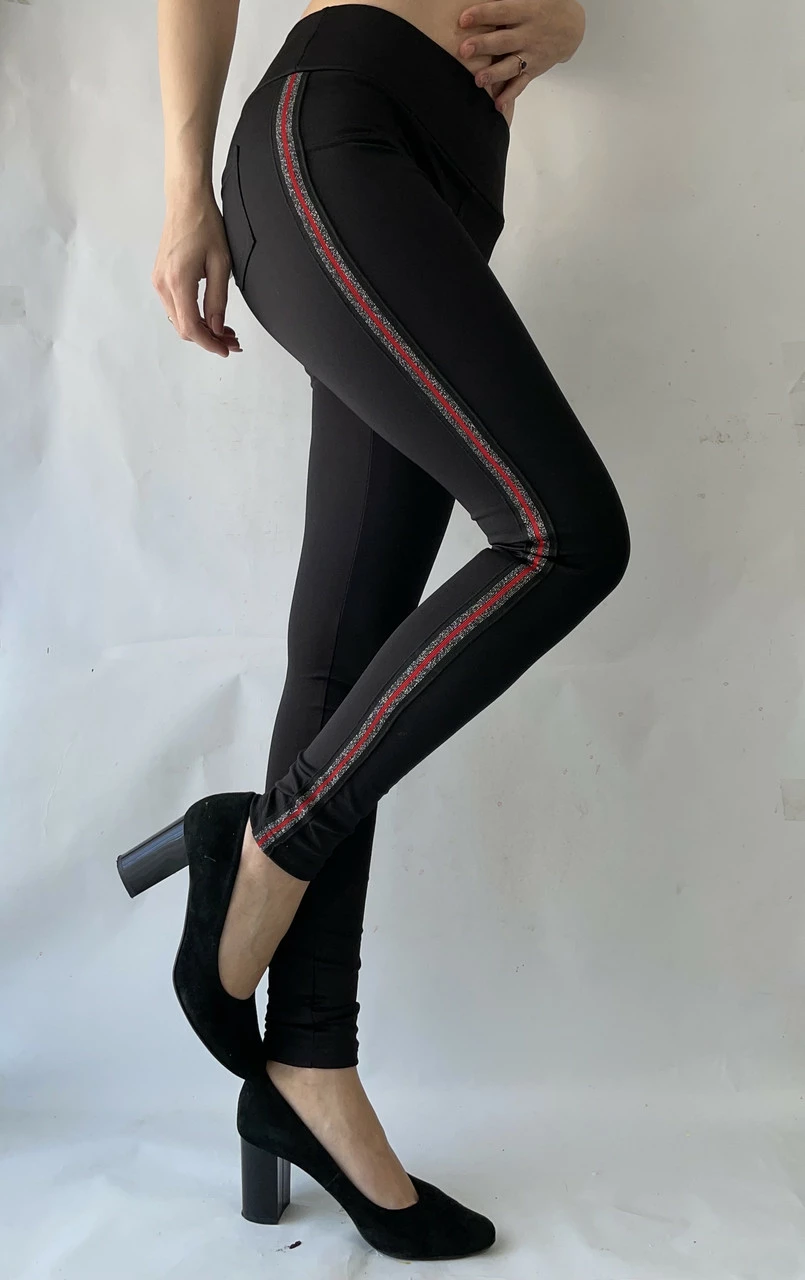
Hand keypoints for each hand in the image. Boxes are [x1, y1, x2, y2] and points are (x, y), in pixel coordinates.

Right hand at [152, 192, 241, 356]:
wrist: (186, 202)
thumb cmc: (204, 225)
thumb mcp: (221, 265)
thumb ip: (218, 300)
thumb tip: (217, 328)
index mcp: (178, 282)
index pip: (191, 327)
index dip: (209, 344)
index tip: (226, 350)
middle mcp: (163, 284)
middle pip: (183, 328)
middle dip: (208, 339)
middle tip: (232, 341)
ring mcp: (159, 281)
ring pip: (179, 320)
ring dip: (201, 329)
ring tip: (225, 330)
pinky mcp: (160, 277)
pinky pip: (175, 307)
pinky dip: (192, 316)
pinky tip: (210, 316)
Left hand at [457, 0, 585, 118]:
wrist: (572, 27)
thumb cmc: (545, 6)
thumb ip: (509, 0)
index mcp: (527, 11)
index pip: (502, 11)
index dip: (483, 14)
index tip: (463, 19)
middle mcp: (528, 34)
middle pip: (503, 41)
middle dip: (484, 45)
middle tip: (464, 50)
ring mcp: (531, 54)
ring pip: (511, 65)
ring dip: (494, 74)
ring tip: (478, 80)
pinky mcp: (533, 70)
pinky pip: (521, 84)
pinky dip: (510, 95)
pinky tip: (498, 105)